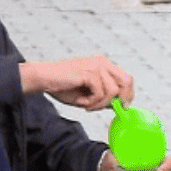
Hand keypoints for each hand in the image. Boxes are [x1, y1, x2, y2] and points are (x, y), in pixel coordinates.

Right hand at [20, 57, 134, 109]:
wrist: (43, 78)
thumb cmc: (61, 85)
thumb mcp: (88, 93)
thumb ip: (103, 97)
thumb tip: (116, 105)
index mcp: (103, 65)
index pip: (126, 78)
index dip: (127, 94)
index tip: (121, 107)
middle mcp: (102, 63)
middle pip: (127, 81)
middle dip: (121, 99)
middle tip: (108, 108)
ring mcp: (96, 66)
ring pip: (113, 91)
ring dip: (100, 104)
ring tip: (85, 104)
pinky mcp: (89, 73)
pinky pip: (100, 93)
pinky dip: (91, 102)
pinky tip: (80, 101)